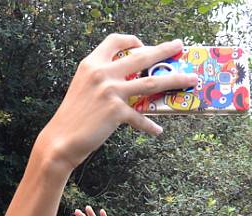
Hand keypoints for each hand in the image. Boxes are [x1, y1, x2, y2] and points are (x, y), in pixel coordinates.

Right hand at [38, 36, 196, 169]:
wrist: (60, 140)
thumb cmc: (72, 118)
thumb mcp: (84, 89)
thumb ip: (103, 80)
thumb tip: (129, 82)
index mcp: (92, 63)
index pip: (116, 41)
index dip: (132, 40)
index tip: (143, 45)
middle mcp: (102, 72)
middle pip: (142, 56)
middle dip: (164, 50)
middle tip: (179, 46)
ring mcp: (110, 91)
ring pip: (152, 82)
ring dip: (175, 80)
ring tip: (191, 79)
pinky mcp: (116, 111)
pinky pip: (140, 117)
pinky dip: (149, 125)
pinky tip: (157, 131)